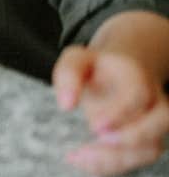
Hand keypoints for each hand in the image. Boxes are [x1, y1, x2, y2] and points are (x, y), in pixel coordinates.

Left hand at [54, 45, 168, 174]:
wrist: (115, 73)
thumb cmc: (94, 68)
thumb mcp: (77, 60)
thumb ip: (68, 75)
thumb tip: (66, 105)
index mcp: (135, 76)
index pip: (139, 94)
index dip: (121, 113)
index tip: (95, 125)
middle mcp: (152, 101)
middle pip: (162, 121)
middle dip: (134, 136)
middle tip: (98, 138)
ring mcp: (152, 124)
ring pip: (150, 147)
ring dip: (117, 158)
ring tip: (79, 156)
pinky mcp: (144, 142)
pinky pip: (136, 160)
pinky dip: (110, 166)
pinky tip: (82, 161)